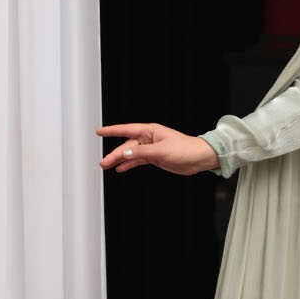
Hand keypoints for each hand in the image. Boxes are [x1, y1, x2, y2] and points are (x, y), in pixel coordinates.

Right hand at [96, 122, 219, 175]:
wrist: (199, 158)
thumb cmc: (186, 149)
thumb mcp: (161, 151)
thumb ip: (142, 153)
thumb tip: (125, 154)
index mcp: (150, 131)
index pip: (127, 130)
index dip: (112, 130)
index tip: (99, 131)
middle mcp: (149, 139)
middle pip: (127, 146)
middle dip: (115, 154)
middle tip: (104, 162)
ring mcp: (152, 148)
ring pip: (131, 154)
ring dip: (120, 160)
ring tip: (107, 166)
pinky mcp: (155, 157)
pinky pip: (138, 160)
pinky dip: (129, 164)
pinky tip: (121, 168)